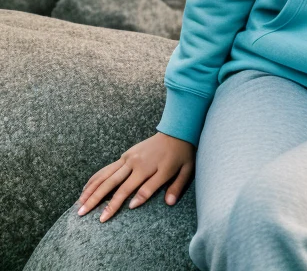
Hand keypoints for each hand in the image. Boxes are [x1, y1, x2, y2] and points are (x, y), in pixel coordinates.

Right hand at [77, 132, 195, 222]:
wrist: (177, 130)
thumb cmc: (182, 153)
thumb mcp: (186, 170)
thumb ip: (176, 186)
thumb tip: (168, 203)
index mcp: (152, 168)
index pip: (135, 190)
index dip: (121, 203)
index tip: (107, 216)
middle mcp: (137, 163)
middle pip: (114, 184)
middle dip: (98, 200)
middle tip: (83, 214)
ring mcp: (129, 158)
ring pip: (106, 176)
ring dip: (91, 191)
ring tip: (79, 206)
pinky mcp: (126, 155)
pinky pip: (107, 169)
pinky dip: (95, 179)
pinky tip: (85, 189)